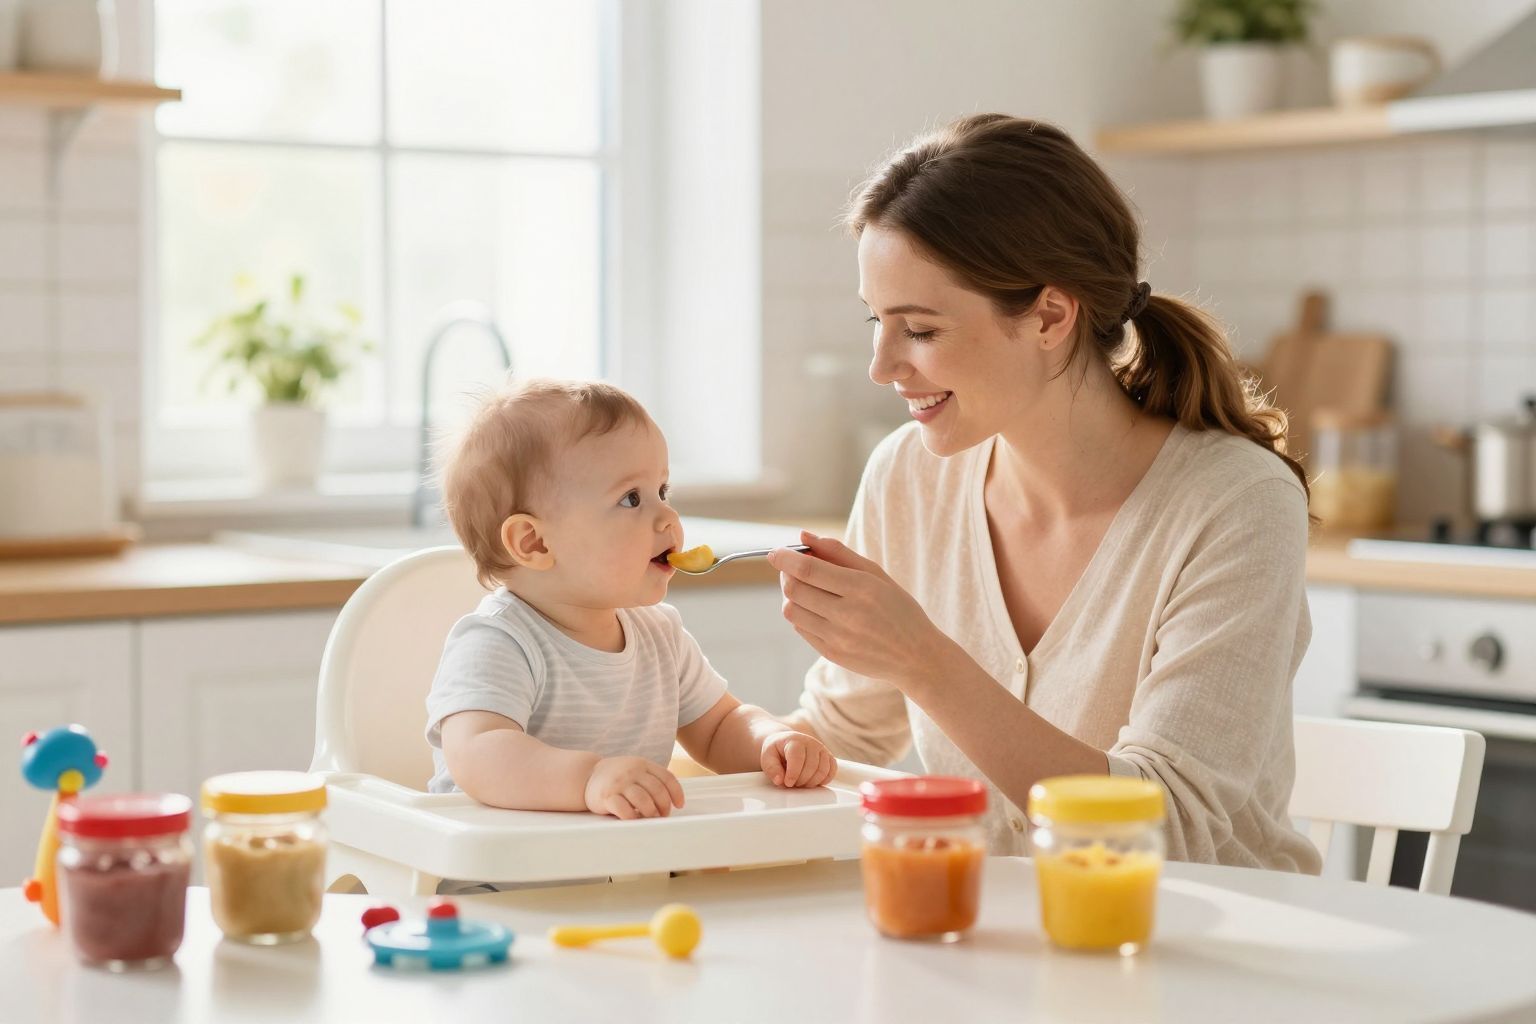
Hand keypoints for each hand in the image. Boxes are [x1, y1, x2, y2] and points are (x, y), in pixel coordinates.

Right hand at [584, 757, 684, 818]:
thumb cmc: (618, 778)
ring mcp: (619, 783)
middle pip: (657, 791)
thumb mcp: (636, 770)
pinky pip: (625, 810)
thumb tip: (672, 802)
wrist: (587, 776)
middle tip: (662, 815)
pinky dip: (633, 817)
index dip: (676, 793)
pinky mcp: (607, 796)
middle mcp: (632, 771)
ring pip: (644, 800)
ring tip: (649, 818)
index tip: (679, 805)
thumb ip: (652, 779)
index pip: (667, 777)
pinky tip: (634, 818)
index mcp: (643, 764)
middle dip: (664, 807)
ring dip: (651, 813)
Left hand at [760, 731, 836, 787]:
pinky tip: (813, 782)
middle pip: (812, 766)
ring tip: (801, 783)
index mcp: (795, 740)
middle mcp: (811, 742)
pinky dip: (824, 780)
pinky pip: (832, 770)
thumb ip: (772, 769)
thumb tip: (780, 780)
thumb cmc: (777, 751)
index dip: (793, 773)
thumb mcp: (767, 757)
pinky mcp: (828, 756)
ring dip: (812, 782)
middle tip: (792, 784)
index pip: (797, 757)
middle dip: (801, 780)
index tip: (787, 783)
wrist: (786, 742)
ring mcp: (821, 749)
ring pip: (823, 770)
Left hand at [767, 532, 953, 691]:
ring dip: (790, 595)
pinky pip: (801, 629)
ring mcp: (838, 638)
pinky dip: (800, 614)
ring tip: (804, 588)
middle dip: (785, 574)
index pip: (808, 570)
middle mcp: (847, 614)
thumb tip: (803, 536)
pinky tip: (815, 608)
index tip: (774, 552)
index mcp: (861, 588)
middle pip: (795, 589)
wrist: (916, 656)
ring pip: (792, 611)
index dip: (785, 558)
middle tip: (790, 567)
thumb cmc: (898, 608)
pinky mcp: (831, 654)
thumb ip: (838, 553)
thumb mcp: (876, 574)